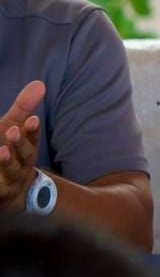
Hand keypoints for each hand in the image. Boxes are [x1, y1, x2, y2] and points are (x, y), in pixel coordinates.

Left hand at [0, 81, 45, 211]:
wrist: (8, 189)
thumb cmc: (9, 151)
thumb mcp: (13, 127)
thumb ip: (24, 107)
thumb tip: (39, 83)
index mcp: (26, 148)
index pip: (32, 138)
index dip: (32, 131)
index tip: (31, 120)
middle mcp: (22, 165)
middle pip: (25, 155)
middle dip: (20, 144)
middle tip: (12, 132)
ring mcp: (10, 181)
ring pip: (12, 171)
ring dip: (7, 162)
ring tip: (0, 151)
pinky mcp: (0, 192)